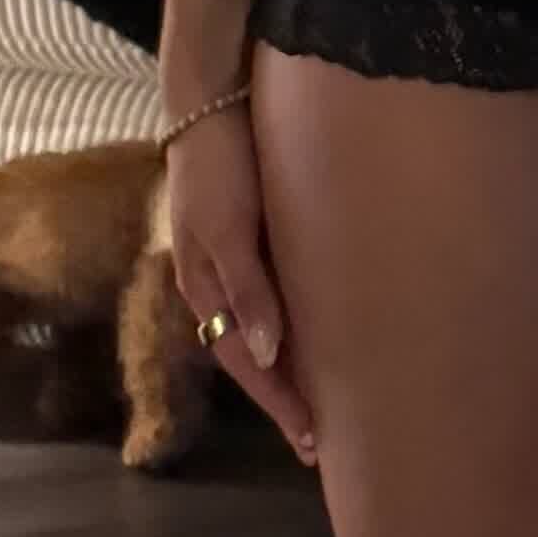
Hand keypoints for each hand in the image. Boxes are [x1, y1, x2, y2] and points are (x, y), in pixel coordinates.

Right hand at [164, 98, 318, 462]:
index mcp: (208, 288)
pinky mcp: (253, 237)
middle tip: (328, 440)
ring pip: (264, 332)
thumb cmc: (219, 163)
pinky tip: (319, 333)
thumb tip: (264, 356)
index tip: (315, 441)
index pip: (246, 364)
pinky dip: (293, 328)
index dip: (280, 402)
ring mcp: (235, 260)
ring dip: (292, 368)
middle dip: (288, 399)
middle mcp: (220, 283)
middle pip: (254, 358)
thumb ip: (246, 289)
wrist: (213, 96)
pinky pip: (273, 298)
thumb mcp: (226, 227)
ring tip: (329, 399)